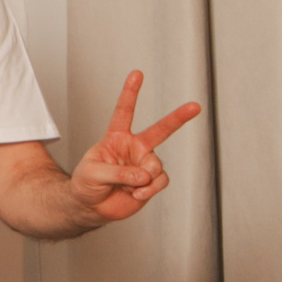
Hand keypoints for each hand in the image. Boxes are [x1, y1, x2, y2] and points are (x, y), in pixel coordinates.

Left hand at [69, 71, 200, 223]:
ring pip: (155, 165)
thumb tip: (143, 175)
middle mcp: (134, 148)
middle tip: (195, 106)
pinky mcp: (152, 181)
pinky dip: (149, 189)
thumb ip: (117, 172)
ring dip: (143, 178)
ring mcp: (144, 164)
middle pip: (160, 130)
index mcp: (116, 138)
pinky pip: (159, 181)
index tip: (137, 74)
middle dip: (178, 117)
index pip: (124, 112)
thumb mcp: (92, 173)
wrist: (91, 206)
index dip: (131, 93)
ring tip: (129, 187)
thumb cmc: (85, 184)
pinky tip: (136, 194)